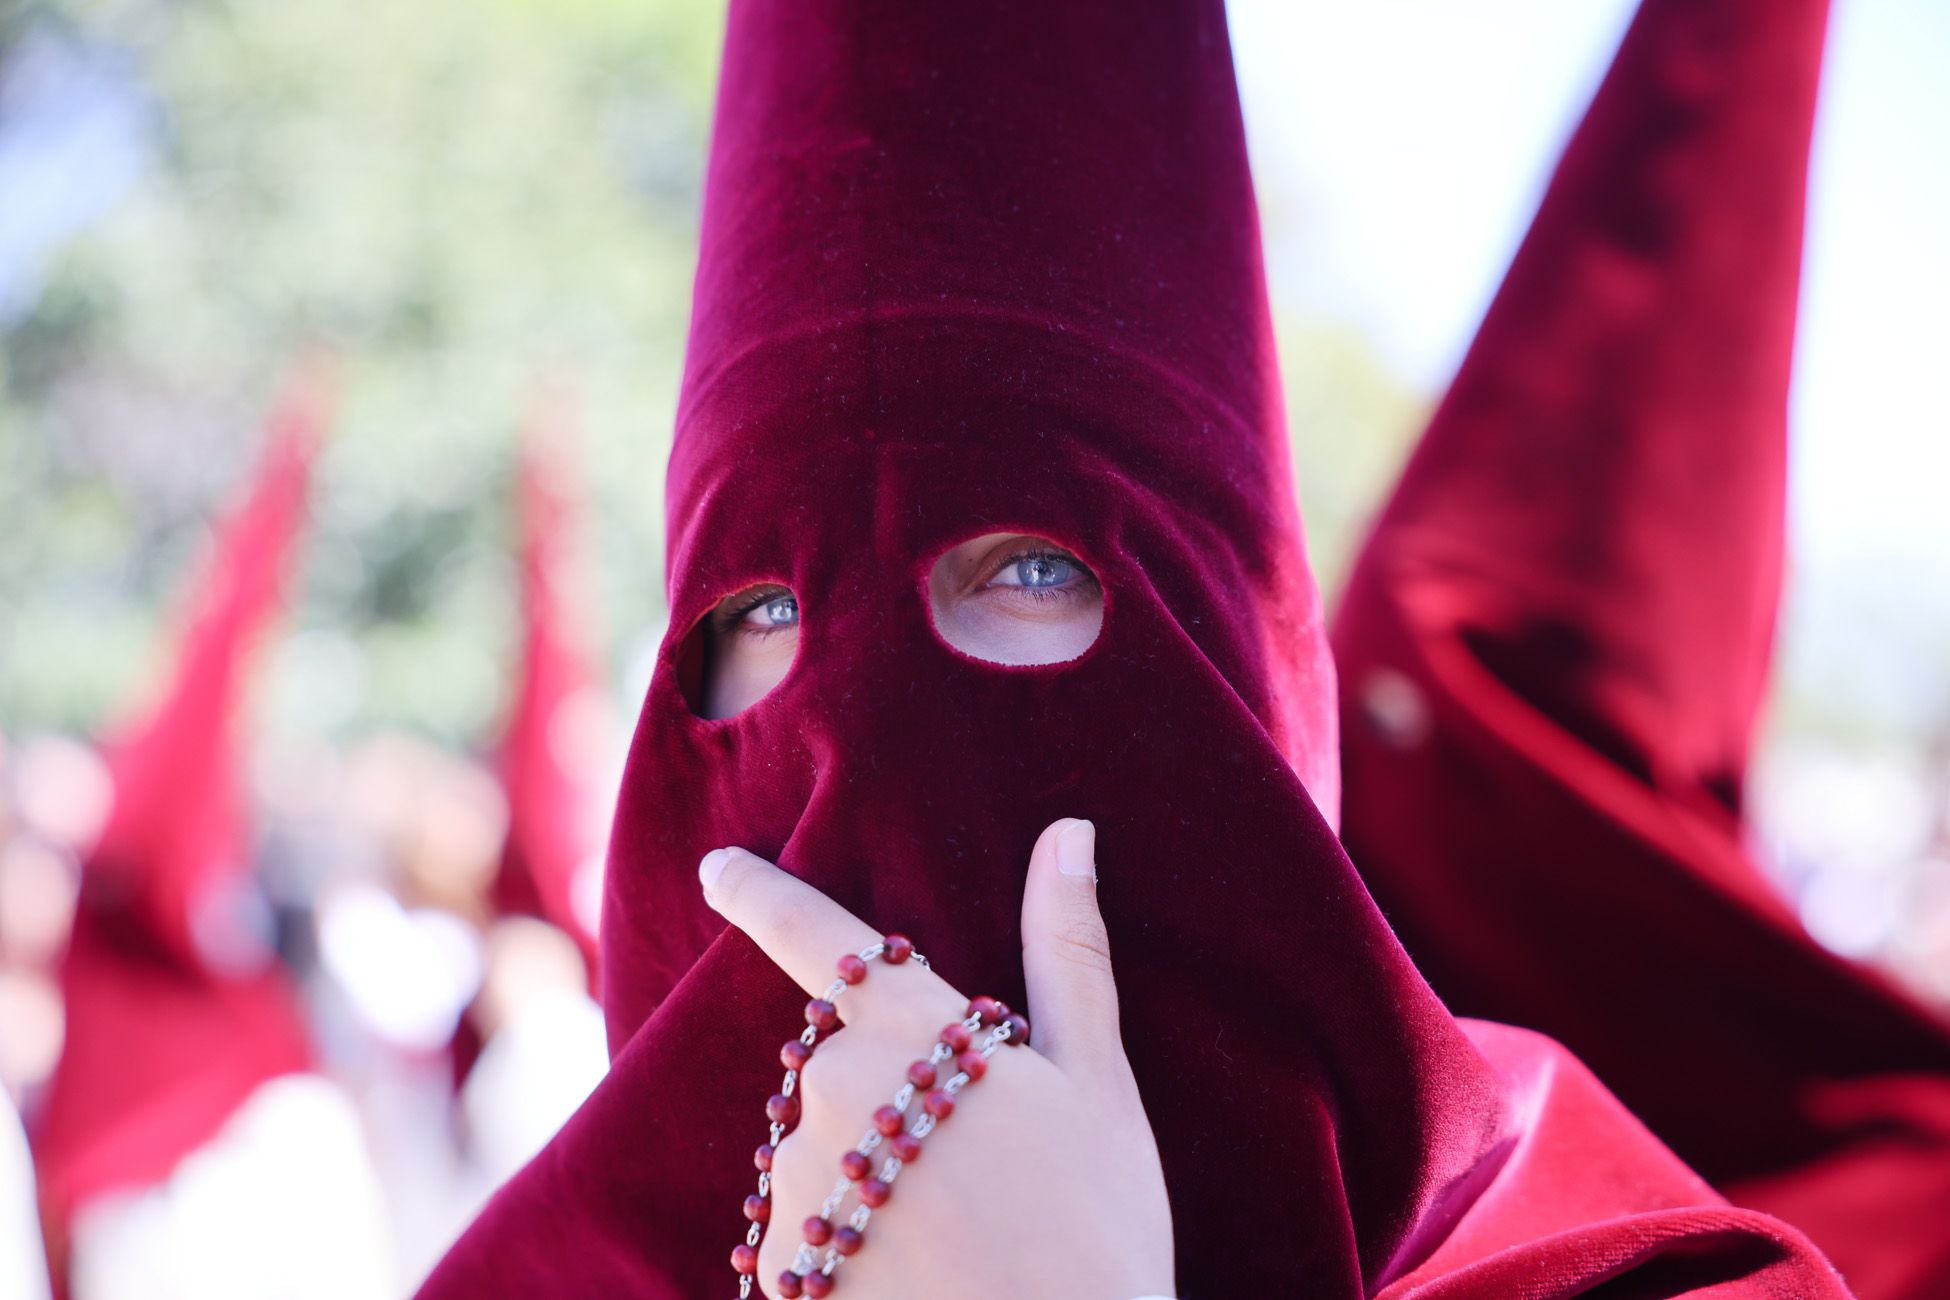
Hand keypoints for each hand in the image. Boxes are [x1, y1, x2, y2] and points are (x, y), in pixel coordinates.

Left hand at [699, 818, 1175, 1299]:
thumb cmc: (1096, 1229)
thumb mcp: (1096, 1084)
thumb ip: (1065, 950)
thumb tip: (1067, 831)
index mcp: (906, 1031)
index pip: (810, 936)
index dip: (759, 893)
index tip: (716, 865)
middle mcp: (830, 1093)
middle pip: (836, 1058)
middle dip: (886, 1083)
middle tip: (975, 1149)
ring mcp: (796, 1186)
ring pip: (821, 1146)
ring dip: (868, 1165)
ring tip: (959, 1226)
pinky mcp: (780, 1268)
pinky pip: (807, 1226)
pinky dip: (852, 1237)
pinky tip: (919, 1272)